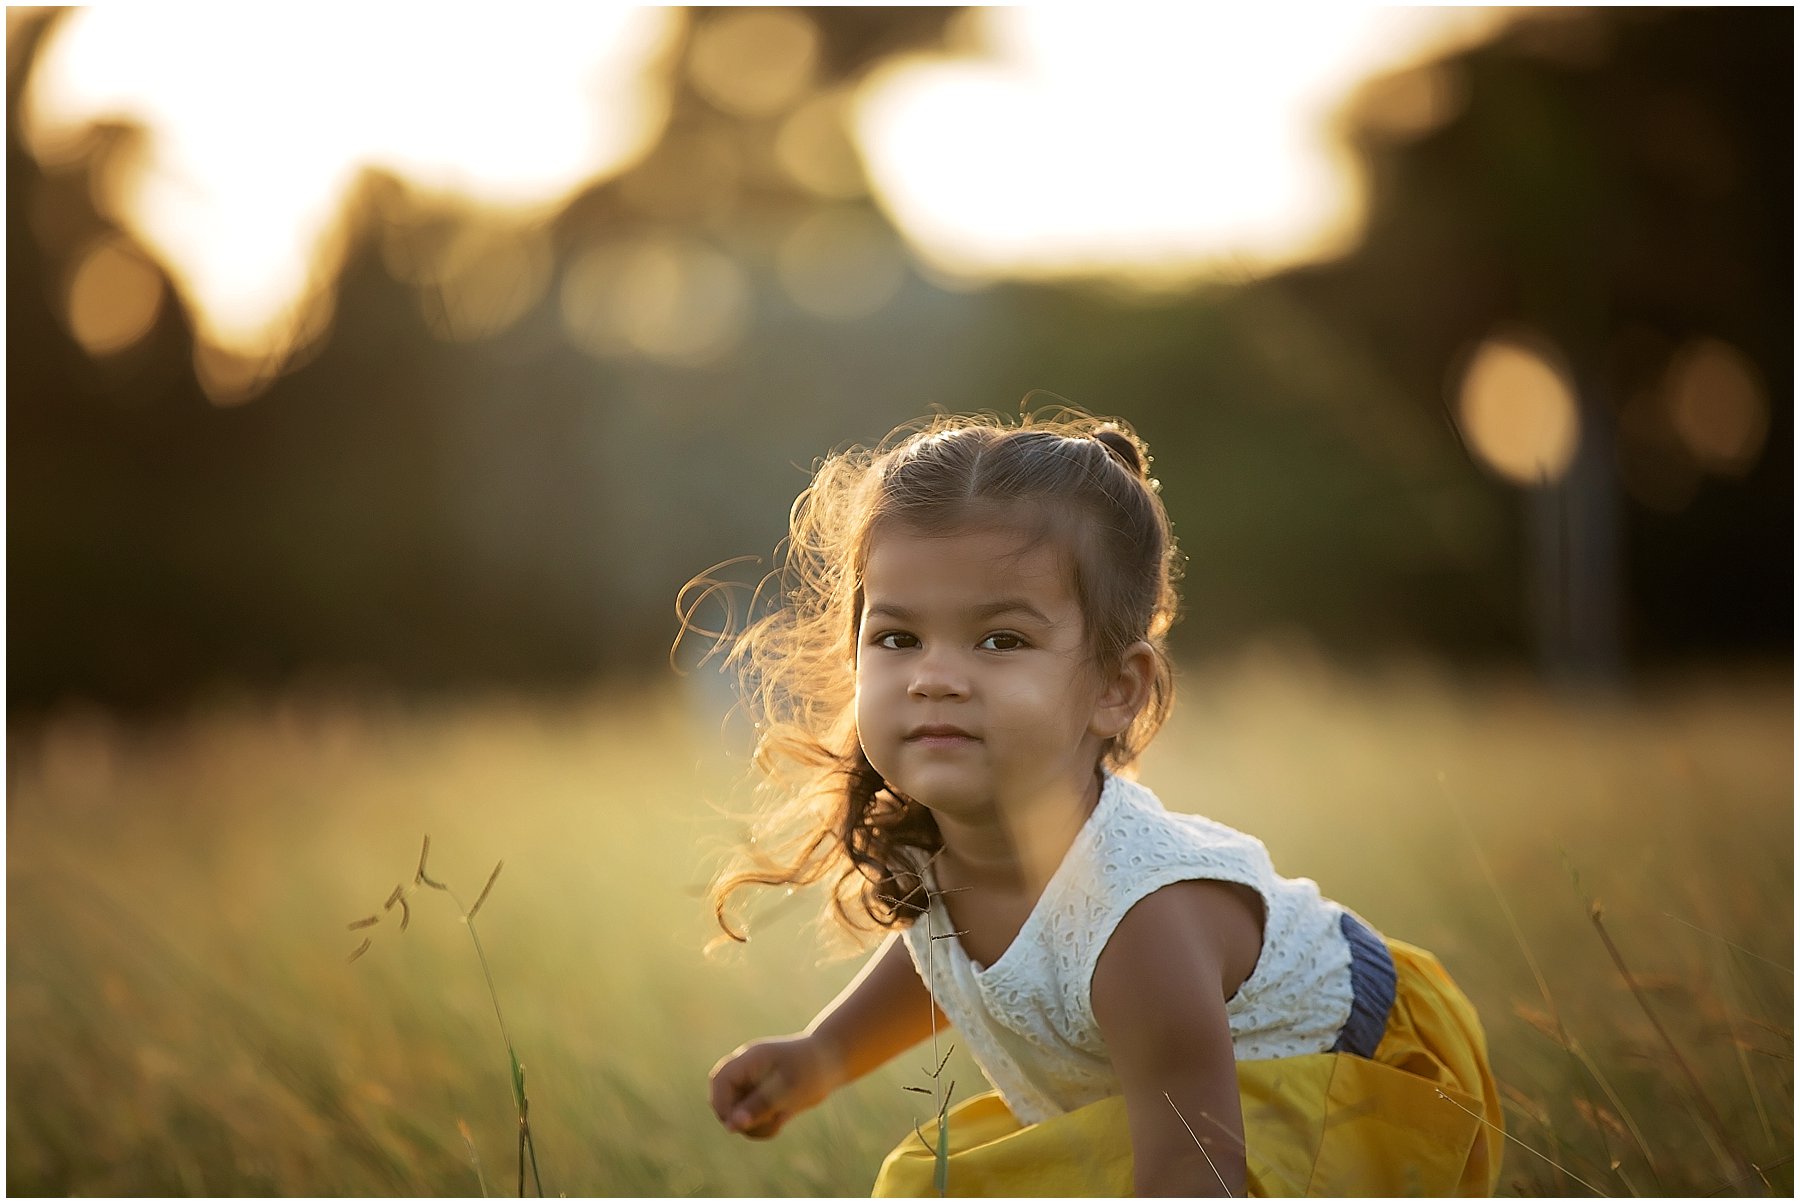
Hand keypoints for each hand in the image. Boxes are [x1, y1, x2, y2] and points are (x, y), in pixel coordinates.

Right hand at [708, 1034, 837, 1138]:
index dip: (723, 1105)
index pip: (719, 1081)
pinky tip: (782, 1118)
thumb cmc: (812, 1070)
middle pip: (722, 1099)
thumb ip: (758, 1107)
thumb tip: (731, 1126)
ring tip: (780, 1118)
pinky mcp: (760, 1096)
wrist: (833, 1062)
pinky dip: (762, 1125)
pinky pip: (750, 1118)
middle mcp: (746, 1070)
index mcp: (749, 1059)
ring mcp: (751, 1083)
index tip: (740, 1124)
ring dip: (754, 1125)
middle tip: (769, 1120)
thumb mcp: (788, 1090)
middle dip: (740, 1118)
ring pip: (736, 1113)